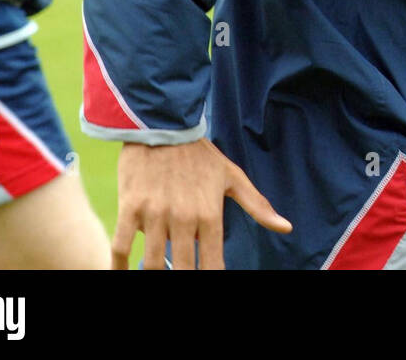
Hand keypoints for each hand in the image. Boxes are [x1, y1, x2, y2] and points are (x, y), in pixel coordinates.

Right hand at [112, 138, 291, 269]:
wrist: (164, 124)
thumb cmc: (200, 154)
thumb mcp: (232, 176)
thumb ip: (257, 206)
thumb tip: (286, 228)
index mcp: (209, 213)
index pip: (212, 263)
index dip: (211, 277)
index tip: (211, 282)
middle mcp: (183, 217)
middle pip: (182, 267)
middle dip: (183, 277)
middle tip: (184, 277)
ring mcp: (155, 213)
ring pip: (151, 262)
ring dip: (154, 274)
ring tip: (159, 275)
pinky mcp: (130, 207)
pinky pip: (122, 245)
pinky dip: (119, 264)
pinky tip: (120, 272)